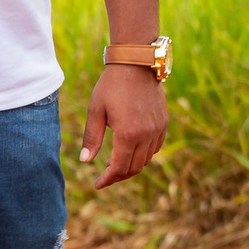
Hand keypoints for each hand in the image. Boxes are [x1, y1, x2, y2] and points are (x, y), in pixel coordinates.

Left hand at [80, 64, 167, 189]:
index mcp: (127, 134)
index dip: (108, 179)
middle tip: (104, 175)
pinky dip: (144, 155)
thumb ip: (91, 138)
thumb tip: (85, 161)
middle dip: (118, 175)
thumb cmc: (111, 86)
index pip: (119, 168)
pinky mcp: (163, 123)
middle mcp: (146, 135)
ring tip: (115, 163)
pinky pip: (155, 148)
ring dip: (131, 166)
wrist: (136, 64)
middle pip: (134, 168)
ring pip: (146, 160)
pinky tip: (131, 151)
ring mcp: (158, 130)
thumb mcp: (95, 110)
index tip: (97, 184)